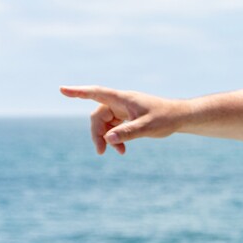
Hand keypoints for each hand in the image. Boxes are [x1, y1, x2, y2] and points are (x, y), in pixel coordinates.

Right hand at [60, 86, 183, 154]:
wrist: (180, 117)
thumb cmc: (166, 118)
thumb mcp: (147, 127)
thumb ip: (128, 133)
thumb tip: (108, 139)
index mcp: (123, 98)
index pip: (96, 92)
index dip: (78, 92)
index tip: (62, 89)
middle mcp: (120, 102)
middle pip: (98, 116)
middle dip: (97, 133)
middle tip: (101, 152)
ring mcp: (123, 109)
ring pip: (105, 123)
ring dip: (107, 138)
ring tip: (118, 152)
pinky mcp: (127, 117)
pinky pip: (114, 127)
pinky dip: (115, 137)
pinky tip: (121, 150)